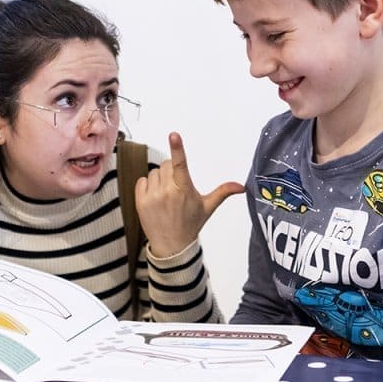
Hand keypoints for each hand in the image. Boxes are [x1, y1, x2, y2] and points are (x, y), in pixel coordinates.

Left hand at [134, 132, 244, 257]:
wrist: (172, 246)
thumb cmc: (190, 224)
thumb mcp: (208, 207)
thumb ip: (223, 192)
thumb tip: (242, 186)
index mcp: (184, 189)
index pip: (180, 164)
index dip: (177, 148)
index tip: (174, 135)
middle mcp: (167, 191)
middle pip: (166, 165)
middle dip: (171, 172)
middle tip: (176, 189)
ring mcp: (152, 197)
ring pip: (154, 172)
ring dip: (160, 180)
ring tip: (166, 196)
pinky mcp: (140, 201)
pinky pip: (142, 181)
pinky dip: (147, 186)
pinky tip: (155, 198)